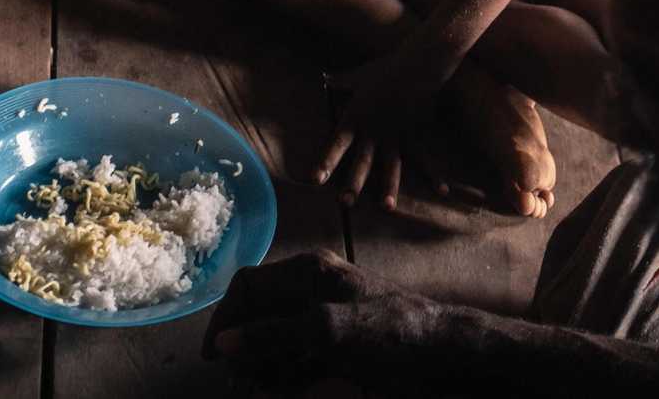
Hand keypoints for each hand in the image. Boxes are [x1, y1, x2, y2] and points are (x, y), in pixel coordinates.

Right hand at [204, 251, 440, 393]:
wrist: (443, 354)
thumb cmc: (390, 331)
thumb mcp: (328, 331)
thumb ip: (275, 335)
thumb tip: (225, 344)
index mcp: (308, 272)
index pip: (249, 287)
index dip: (226, 318)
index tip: (215, 357)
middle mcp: (310, 292)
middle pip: (258, 318)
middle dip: (243, 350)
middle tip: (237, 383)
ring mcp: (322, 322)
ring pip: (273, 344)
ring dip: (261, 368)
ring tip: (257, 389)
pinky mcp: (334, 349)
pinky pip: (295, 361)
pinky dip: (283, 376)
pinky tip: (282, 389)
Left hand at [315, 49, 446, 209]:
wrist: (416, 65)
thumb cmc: (385, 69)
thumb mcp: (358, 76)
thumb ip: (340, 81)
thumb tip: (325, 78)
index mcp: (356, 118)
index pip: (337, 144)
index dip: (326, 162)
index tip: (315, 179)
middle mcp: (374, 131)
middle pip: (362, 162)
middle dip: (353, 183)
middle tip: (345, 203)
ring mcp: (396, 135)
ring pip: (391, 166)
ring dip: (389, 187)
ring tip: (388, 207)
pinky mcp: (415, 134)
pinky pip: (424, 158)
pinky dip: (434, 174)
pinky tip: (442, 190)